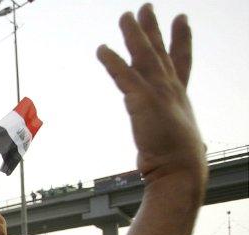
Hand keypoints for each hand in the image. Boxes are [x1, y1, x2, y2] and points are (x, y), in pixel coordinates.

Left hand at [96, 4, 205, 188]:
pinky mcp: (143, 101)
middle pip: (161, 51)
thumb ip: (168, 130)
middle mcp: (171, 89)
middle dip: (154, 27)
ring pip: (144, 56)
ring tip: (125, 16)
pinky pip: (124, 76)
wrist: (180, 168)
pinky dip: (113, 61)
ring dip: (134, 34)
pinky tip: (102, 49)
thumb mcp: (175, 136)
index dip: (182, 39)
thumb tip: (169, 144)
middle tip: (146, 7)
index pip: (182, 61)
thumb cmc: (177, 159)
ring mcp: (158, 93)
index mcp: (180, 96)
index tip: (182, 19)